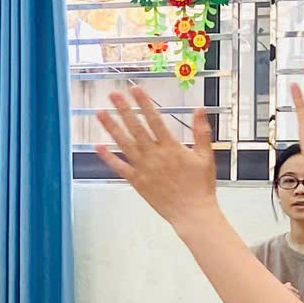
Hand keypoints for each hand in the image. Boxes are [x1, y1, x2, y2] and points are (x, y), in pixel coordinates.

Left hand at [93, 89, 221, 229]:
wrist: (192, 213)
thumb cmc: (201, 186)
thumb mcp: (205, 156)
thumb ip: (201, 132)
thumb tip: (200, 109)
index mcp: (171, 147)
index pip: (155, 119)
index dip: (144, 103)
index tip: (135, 89)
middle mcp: (154, 156)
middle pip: (136, 128)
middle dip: (123, 109)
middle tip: (112, 95)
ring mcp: (143, 169)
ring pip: (124, 144)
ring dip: (111, 128)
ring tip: (99, 113)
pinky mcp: (136, 182)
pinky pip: (119, 167)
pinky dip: (107, 157)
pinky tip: (97, 146)